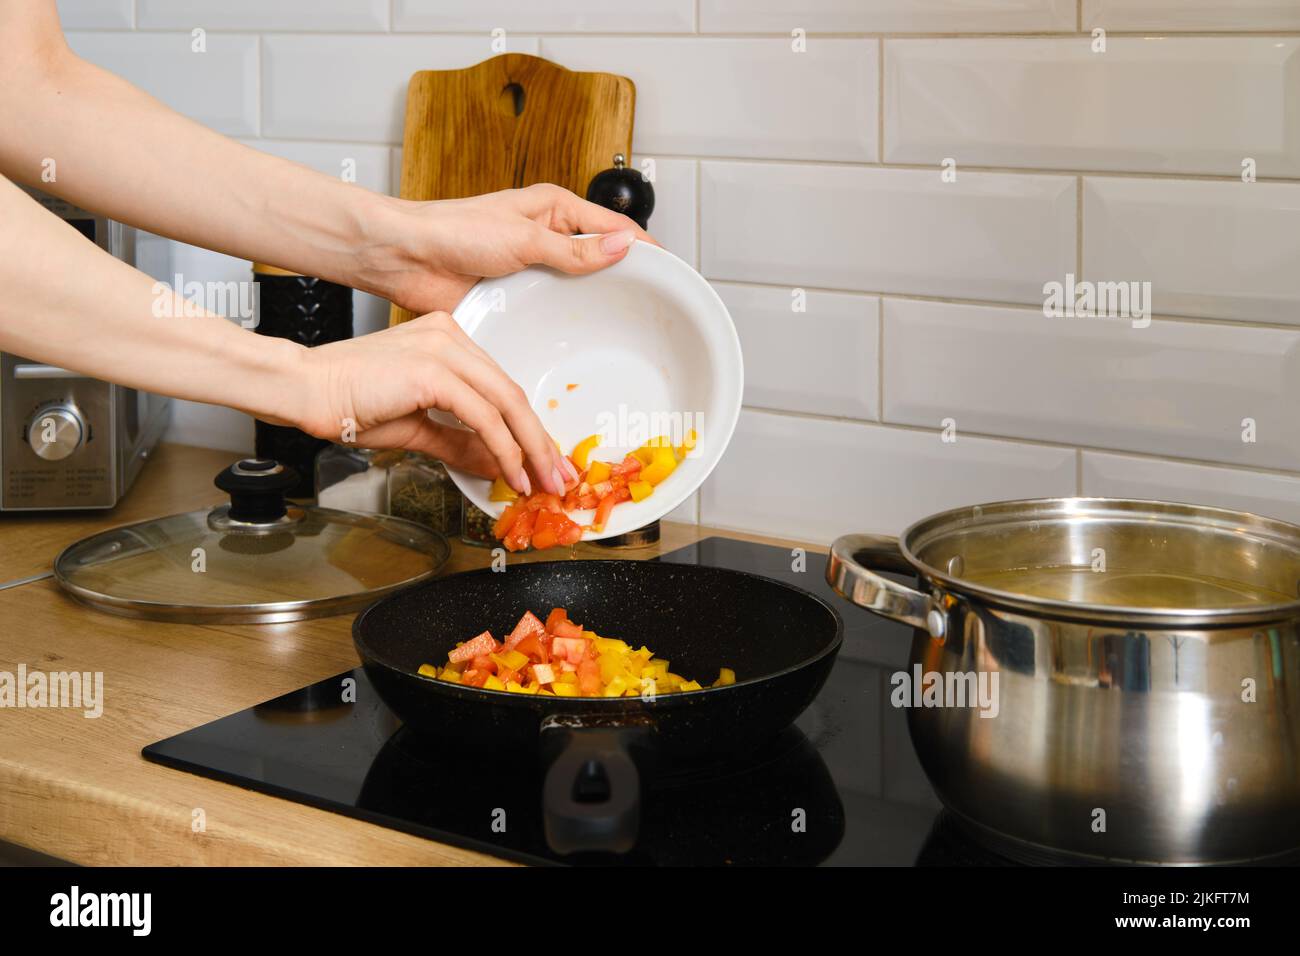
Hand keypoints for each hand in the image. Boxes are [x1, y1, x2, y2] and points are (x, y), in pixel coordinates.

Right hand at [292, 311, 578, 494]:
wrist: (304, 389)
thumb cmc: (346, 403)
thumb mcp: (417, 427)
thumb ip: (459, 442)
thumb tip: (495, 463)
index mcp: (447, 339)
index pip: (500, 386)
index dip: (527, 427)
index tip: (543, 458)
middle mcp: (451, 336)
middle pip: (512, 393)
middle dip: (540, 440)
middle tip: (558, 474)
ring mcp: (444, 349)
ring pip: (507, 403)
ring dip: (531, 448)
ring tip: (543, 480)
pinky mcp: (434, 371)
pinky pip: (484, 416)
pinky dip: (504, 449)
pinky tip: (512, 472)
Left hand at [359, 183, 655, 314]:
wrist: (406, 258)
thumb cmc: (452, 230)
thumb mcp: (522, 237)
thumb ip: (573, 248)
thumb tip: (622, 248)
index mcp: (555, 208)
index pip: (615, 228)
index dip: (645, 250)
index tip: (673, 274)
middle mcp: (549, 238)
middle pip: (602, 261)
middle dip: (627, 282)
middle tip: (655, 312)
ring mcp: (535, 271)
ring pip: (579, 290)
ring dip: (596, 307)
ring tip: (627, 333)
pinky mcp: (518, 299)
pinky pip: (551, 313)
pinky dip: (566, 325)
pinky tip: (582, 342)